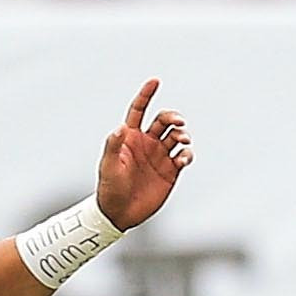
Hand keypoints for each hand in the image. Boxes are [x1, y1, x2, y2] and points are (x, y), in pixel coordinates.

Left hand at [95, 79, 193, 230]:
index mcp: (130, 138)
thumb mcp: (108, 167)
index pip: (139, 110)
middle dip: (173, 117)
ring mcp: (159, 156)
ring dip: (182, 134)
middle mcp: (147, 143)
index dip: (146, 95)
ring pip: (177, 136)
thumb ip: (113, 146)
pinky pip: (184, 156)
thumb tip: (120, 128)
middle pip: (164, 120)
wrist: (118, 214)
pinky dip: (187, 154)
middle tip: (177, 123)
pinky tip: (182, 159)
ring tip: (181, 141)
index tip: (155, 81)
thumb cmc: (109, 189)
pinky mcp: (171, 170)